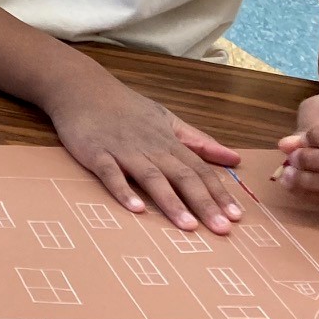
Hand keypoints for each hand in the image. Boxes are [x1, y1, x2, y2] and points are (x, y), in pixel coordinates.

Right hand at [46, 82, 242, 232]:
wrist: (82, 88)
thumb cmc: (126, 107)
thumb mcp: (167, 119)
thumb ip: (198, 141)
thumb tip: (233, 158)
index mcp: (168, 141)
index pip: (199, 170)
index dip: (218, 193)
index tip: (237, 217)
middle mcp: (150, 147)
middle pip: (182, 177)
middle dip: (204, 203)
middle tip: (222, 230)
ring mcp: (123, 150)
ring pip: (152, 178)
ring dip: (171, 202)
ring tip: (188, 227)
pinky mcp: (96, 153)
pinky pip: (111, 174)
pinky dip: (123, 190)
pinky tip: (136, 209)